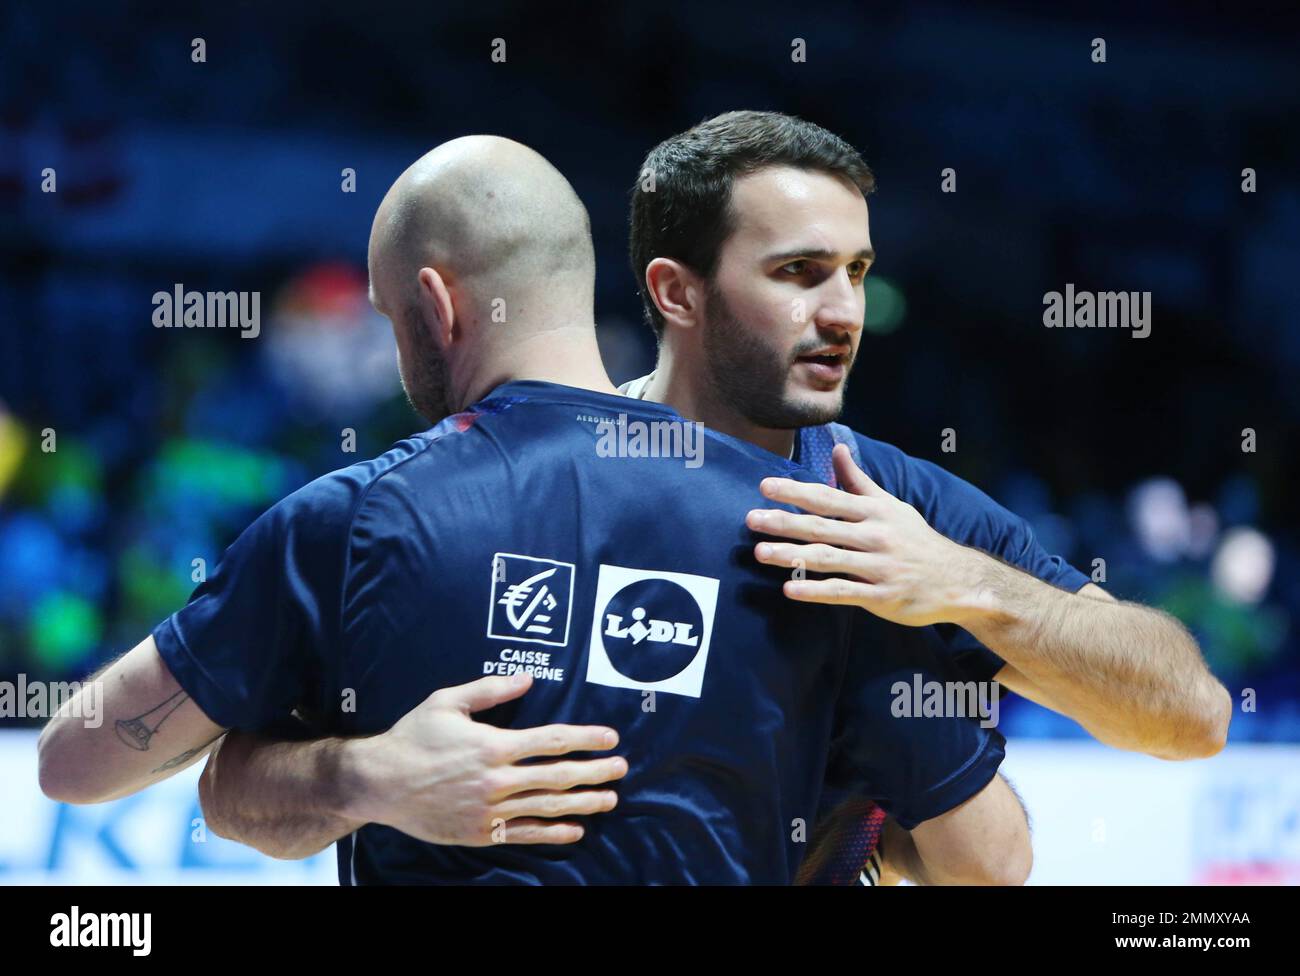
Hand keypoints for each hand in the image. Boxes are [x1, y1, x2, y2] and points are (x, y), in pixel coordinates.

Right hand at [345, 673, 626, 845]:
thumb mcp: (447, 701)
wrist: (378, 782)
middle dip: (595, 771)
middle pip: (558, 775)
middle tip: (621, 768)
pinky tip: (575, 830)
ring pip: (547, 806)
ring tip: (610, 799)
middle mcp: (496, 778)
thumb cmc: (412, 737)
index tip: (610, 737)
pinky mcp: (479, 831)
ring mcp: (489, 809)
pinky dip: (552, 833)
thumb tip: (528, 678)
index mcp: (492, 744)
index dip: (586, 738)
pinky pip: (524, 834)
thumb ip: (490, 690)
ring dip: (583, 803)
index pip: (551, 740)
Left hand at [746, 444, 988, 626]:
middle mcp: (874, 536)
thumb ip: (859, 480)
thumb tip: (837, 447)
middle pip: (822, 526)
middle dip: (784, 521)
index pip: (828, 497)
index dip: (795, 491)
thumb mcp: (891, 506)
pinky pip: (843, 592)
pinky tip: (789, 589)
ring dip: (792, 556)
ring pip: (828, 559)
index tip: (765, 486)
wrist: (957, 579)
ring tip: (760, 553)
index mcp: (874, 511)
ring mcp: (877, 567)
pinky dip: (815, 591)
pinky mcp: (880, 596)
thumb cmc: (916, 540)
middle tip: (750, 519)